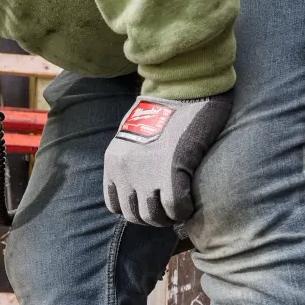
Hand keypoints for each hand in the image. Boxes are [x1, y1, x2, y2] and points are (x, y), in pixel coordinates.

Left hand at [101, 91, 233, 226]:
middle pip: (135, 215)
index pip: (116, 204)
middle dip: (154, 217)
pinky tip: (190, 203)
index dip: (136, 208)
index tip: (153, 204)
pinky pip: (175, 208)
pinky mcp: (170, 172)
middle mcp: (124, 171)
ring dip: (169, 217)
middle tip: (170, 210)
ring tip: (181, 208)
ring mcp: (146, 173)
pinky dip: (184, 211)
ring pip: (154, 217)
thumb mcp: (134, 134)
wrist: (181, 86)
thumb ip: (132, 158)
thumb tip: (140, 181)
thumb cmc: (164, 107)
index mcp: (113, 161)